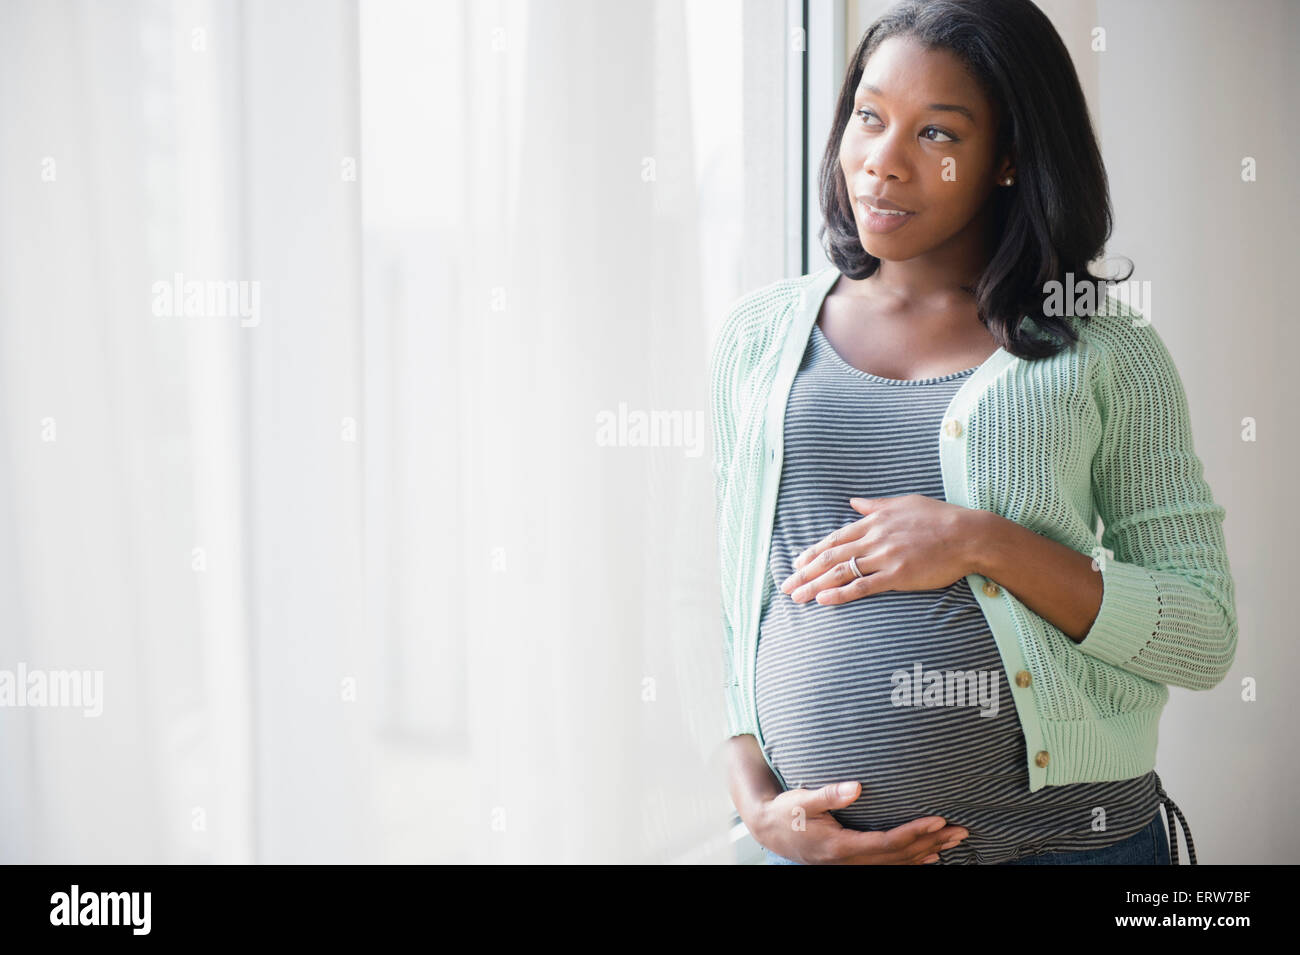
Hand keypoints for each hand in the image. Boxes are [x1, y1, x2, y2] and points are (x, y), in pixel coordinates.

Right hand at [751, 781, 969, 864]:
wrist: (770, 831)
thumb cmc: (786, 813)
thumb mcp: (802, 800)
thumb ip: (828, 793)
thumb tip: (856, 786)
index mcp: (841, 847)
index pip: (888, 842)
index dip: (915, 832)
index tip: (939, 819)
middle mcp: (850, 861)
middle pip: (900, 856)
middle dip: (932, 843)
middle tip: (961, 830)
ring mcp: (852, 865)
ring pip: (898, 863)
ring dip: (928, 853)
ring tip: (953, 842)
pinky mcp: (853, 862)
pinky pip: (889, 865)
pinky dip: (911, 861)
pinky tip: (929, 858)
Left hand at [780, 494, 978, 605]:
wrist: (969, 534)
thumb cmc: (940, 518)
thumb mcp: (904, 503)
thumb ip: (875, 505)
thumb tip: (853, 502)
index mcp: (874, 521)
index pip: (835, 538)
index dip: (813, 551)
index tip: (797, 562)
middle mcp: (874, 538)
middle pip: (830, 556)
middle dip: (805, 571)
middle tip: (786, 585)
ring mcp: (884, 557)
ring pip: (840, 572)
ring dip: (814, 585)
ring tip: (797, 597)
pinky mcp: (897, 575)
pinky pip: (862, 587)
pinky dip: (840, 594)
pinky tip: (823, 601)